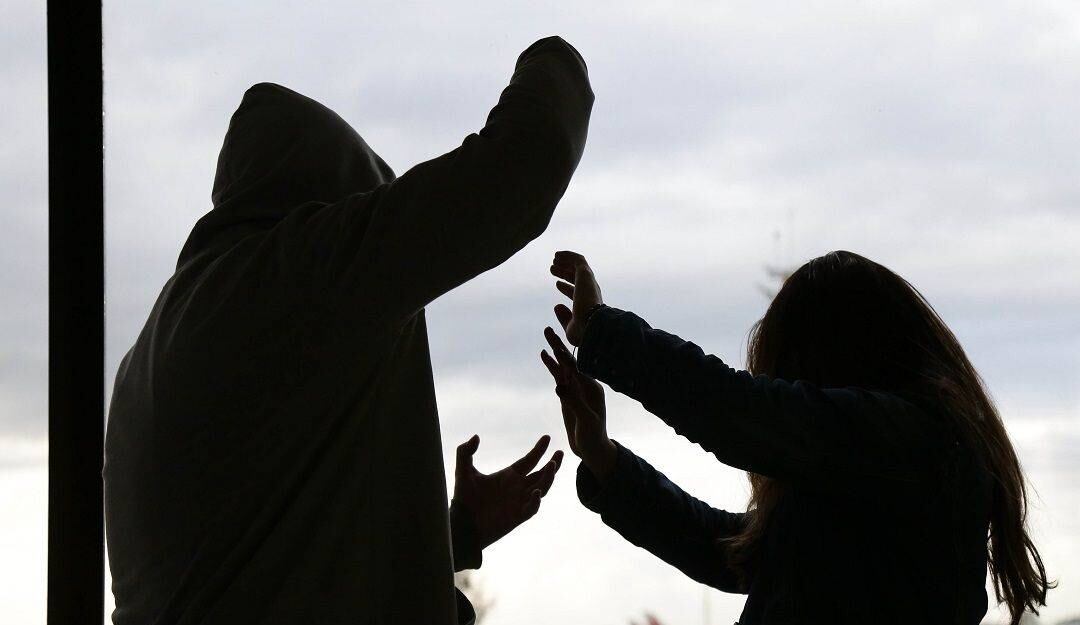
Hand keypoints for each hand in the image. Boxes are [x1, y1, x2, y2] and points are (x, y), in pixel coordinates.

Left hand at [452, 434, 562, 549]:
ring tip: (551, 466)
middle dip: (553, 463)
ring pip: (542, 488)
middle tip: (559, 452)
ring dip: (548, 478)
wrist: (462, 524)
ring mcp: (519, 502)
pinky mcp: (517, 516)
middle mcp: (518, 488)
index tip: (547, 437)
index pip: (529, 460)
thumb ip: (465, 452)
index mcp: (509, 476)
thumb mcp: (463, 472)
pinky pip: (532, 508)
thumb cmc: (464, 499)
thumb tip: (476, 436)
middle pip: (541, 474)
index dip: (539, 450)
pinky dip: (535, 500)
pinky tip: (535, 492)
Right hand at [541, 326, 615, 482]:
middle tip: (551, 323)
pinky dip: (552, 364)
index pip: (577, 367)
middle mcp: (586, 383)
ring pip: (564, 364)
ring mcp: (576, 387)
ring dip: (555, 348)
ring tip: (546, 330)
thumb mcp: (586, 421)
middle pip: (571, 358)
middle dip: (561, 341)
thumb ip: (574, 403)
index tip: (558, 340)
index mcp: (593, 388)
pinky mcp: (568, 393)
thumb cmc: (593, 437)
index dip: (567, 353)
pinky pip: (559, 375)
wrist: (593, 448)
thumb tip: (559, 386)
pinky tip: (544, 353)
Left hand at [550, 250, 602, 345]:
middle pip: (576, 278)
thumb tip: (556, 306)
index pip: (576, 293)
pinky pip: (577, 260)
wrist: (591, 324)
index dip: (566, 288)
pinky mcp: (585, 274)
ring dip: (565, 263)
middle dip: (564, 273)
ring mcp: (589, 282)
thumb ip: (564, 317)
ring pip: (577, 267)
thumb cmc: (582, 331)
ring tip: (554, 260)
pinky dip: (568, 256)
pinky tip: (557, 255)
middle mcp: (590, 292)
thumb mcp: (570, 327)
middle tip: (552, 269)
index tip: (557, 284)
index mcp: (588, 304)